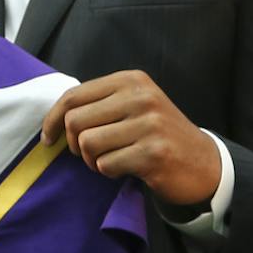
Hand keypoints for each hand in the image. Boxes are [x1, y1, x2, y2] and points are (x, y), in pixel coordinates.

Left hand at [41, 70, 221, 206]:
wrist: (203, 163)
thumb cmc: (159, 135)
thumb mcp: (134, 106)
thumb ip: (100, 104)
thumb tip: (54, 119)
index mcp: (131, 80)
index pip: (74, 96)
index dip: (52, 120)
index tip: (49, 139)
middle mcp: (141, 96)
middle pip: (76, 121)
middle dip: (75, 144)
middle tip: (89, 154)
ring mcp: (149, 124)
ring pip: (88, 144)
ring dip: (92, 160)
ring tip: (111, 160)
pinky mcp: (153, 153)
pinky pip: (106, 165)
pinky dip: (110, 172)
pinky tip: (128, 169)